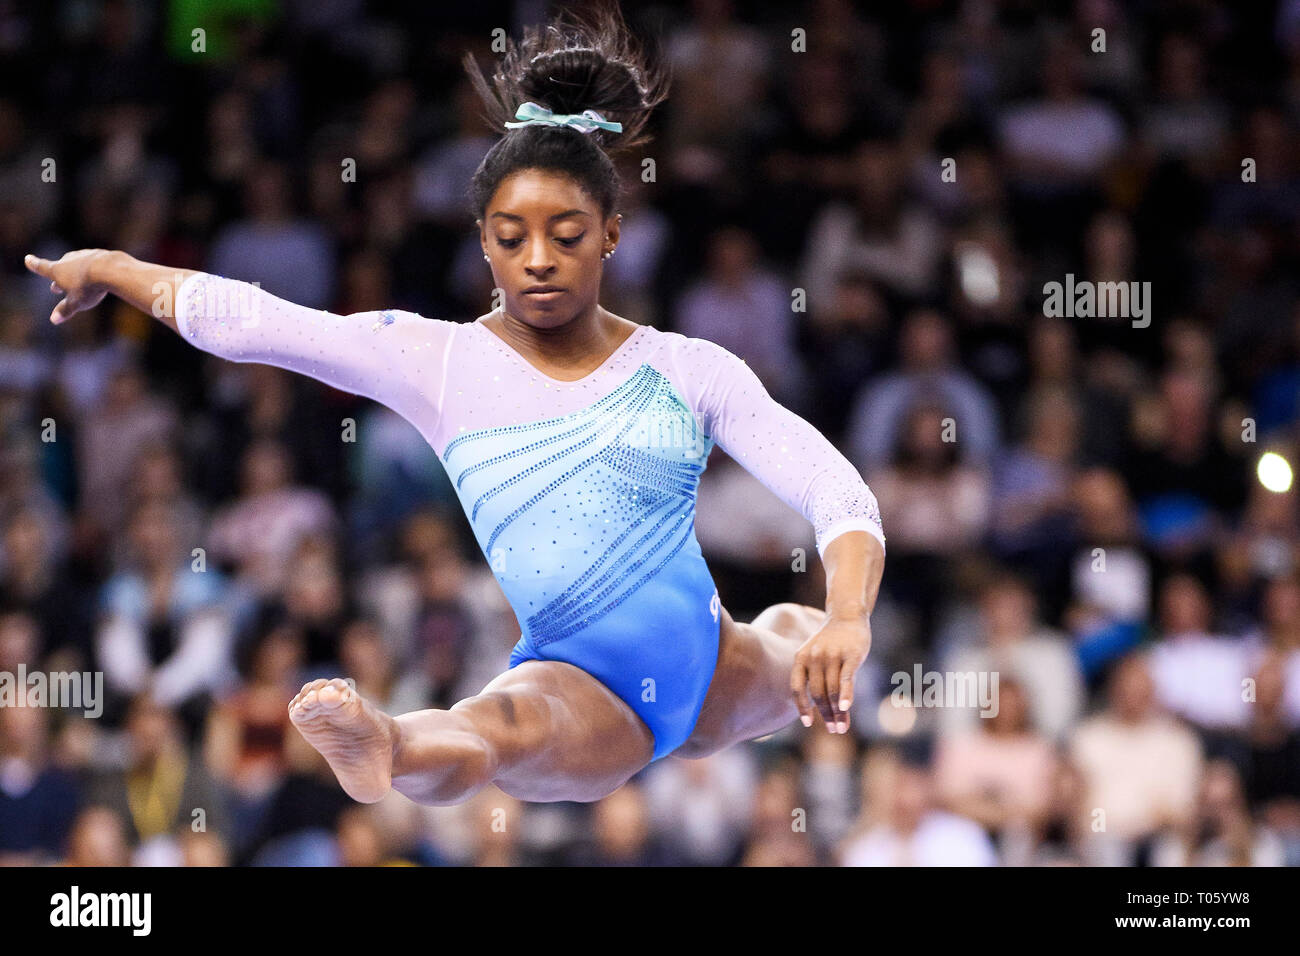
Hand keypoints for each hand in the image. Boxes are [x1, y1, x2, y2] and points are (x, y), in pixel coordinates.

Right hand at [24, 250, 113, 323]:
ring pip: (77, 264)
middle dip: (58, 278)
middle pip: (60, 268)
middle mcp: (69, 260)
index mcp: (57, 270)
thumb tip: (53, 320)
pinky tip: (99, 274)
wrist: (111, 269)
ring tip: (78, 279)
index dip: (34, 264)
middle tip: (56, 288)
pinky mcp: (100, 255)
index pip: (42, 267)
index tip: (28, 259)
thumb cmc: (89, 287)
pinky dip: (93, 269)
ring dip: (75, 272)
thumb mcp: (76, 302)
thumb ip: (65, 310)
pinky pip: (94, 263)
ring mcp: (84, 255)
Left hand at [790, 614, 870, 734]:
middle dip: (825, 715)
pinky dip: (845, 695)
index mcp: (801, 658)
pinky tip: (845, 709)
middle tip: (833, 730)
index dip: (802, 706)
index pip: (797, 688)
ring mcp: (832, 655)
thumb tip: (817, 708)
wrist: (847, 616)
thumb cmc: (831, 642)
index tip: (807, 723)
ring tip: (842, 728)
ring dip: (838, 712)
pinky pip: (846, 679)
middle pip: (818, 693)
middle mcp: (814, 657)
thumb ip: (814, 678)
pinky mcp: (851, 655)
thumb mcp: (815, 656)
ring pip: (833, 690)